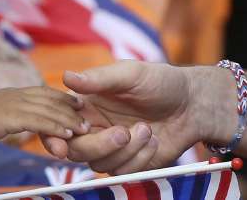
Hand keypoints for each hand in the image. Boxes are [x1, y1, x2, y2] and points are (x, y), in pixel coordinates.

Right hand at [0, 86, 85, 147]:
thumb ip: (10, 114)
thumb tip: (18, 120)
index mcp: (14, 92)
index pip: (43, 91)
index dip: (61, 96)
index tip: (76, 102)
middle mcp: (17, 94)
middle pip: (50, 98)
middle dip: (70, 107)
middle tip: (86, 117)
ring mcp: (14, 104)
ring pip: (48, 109)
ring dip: (67, 119)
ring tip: (82, 129)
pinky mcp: (12, 116)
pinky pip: (39, 121)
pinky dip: (55, 127)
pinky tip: (65, 134)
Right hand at [42, 62, 205, 174]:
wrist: (193, 104)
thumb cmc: (161, 82)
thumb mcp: (132, 74)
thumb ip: (99, 78)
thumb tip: (66, 76)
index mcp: (87, 104)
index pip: (58, 122)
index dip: (52, 135)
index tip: (61, 142)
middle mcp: (94, 128)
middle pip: (75, 150)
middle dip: (98, 145)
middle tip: (123, 132)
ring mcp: (111, 148)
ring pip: (98, 164)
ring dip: (125, 150)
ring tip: (147, 129)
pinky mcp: (129, 163)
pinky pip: (122, 172)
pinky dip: (139, 158)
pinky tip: (153, 140)